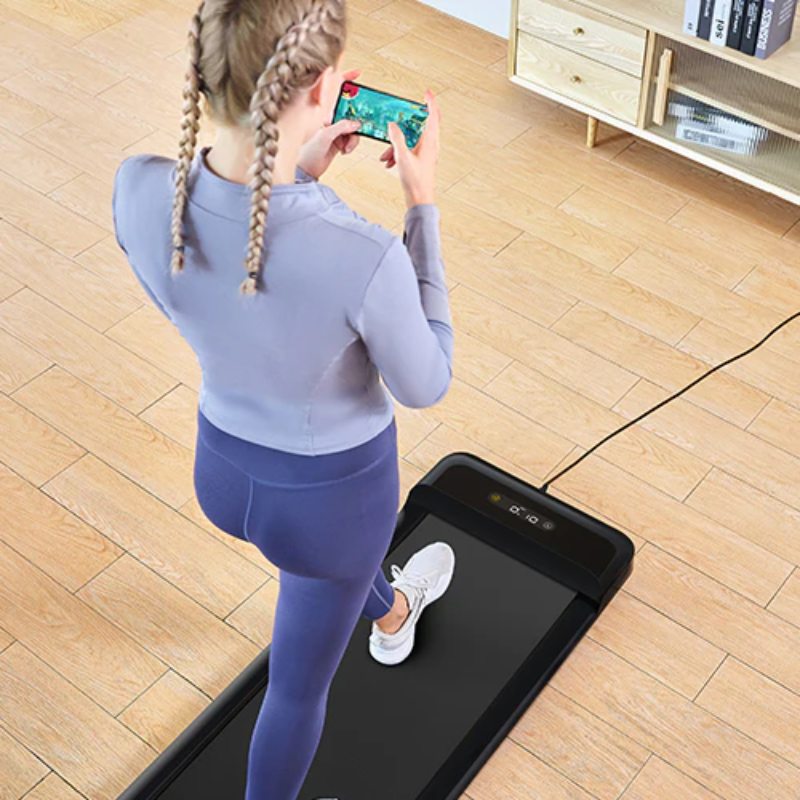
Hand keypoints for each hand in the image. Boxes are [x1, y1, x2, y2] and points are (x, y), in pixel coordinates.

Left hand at [297, 69, 362, 179]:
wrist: (306, 171)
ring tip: (346, 146)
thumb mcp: (325, 137)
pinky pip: (351, 137)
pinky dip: (351, 144)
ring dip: (353, 137)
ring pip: (352, 126)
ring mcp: (334, 129)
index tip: (357, 74)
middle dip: (355, 118)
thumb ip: (341, 127)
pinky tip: (344, 150)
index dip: (345, 80)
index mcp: (320, 111)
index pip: (333, 90)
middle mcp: (328, 118)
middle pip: (347, 110)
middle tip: (360, 123)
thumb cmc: (306, 153)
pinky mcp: (338, 140)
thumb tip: (356, 124)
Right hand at [380, 89, 440, 208]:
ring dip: (398, 143)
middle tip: (401, 117)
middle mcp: (430, 146)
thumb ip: (397, 138)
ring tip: (386, 153)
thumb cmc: (416, 181)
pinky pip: (409, 150)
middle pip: (421, 126)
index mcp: (430, 141)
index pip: (433, 115)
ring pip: (412, 140)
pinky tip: (388, 161)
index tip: (426, 93)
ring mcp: (426, 153)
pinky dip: (398, 152)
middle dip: (407, 123)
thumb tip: (393, 125)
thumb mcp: (403, 156)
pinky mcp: (421, 161)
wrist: (419, 200)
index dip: (430, 102)